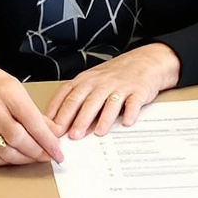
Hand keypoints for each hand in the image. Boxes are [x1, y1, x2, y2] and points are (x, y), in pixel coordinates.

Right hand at [0, 59, 61, 167]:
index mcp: (8, 93)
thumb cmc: (2, 90)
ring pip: (3, 153)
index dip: (47, 141)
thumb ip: (40, 118)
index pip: (32, 123)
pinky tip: (11, 156)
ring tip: (31, 156)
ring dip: (21, 159)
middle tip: (46, 156)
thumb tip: (55, 137)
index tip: (57, 153)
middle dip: (35, 153)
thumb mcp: (25, 95)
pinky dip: (3, 161)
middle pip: (16, 139)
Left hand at [46, 44, 179, 138]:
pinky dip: (130, 112)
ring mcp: (120, 86)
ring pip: (109, 102)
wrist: (145, 61)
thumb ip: (76, 98)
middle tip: (72, 136)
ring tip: (98, 133)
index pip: (67, 95)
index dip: (58, 112)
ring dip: (103, 118)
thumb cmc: (114, 75)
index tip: (52, 129)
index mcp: (85, 80)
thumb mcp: (91, 81)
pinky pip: (133, 102)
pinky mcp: (138, 91)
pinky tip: (126, 122)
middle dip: (78, 119)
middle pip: (86, 101)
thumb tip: (57, 123)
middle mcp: (101, 83)